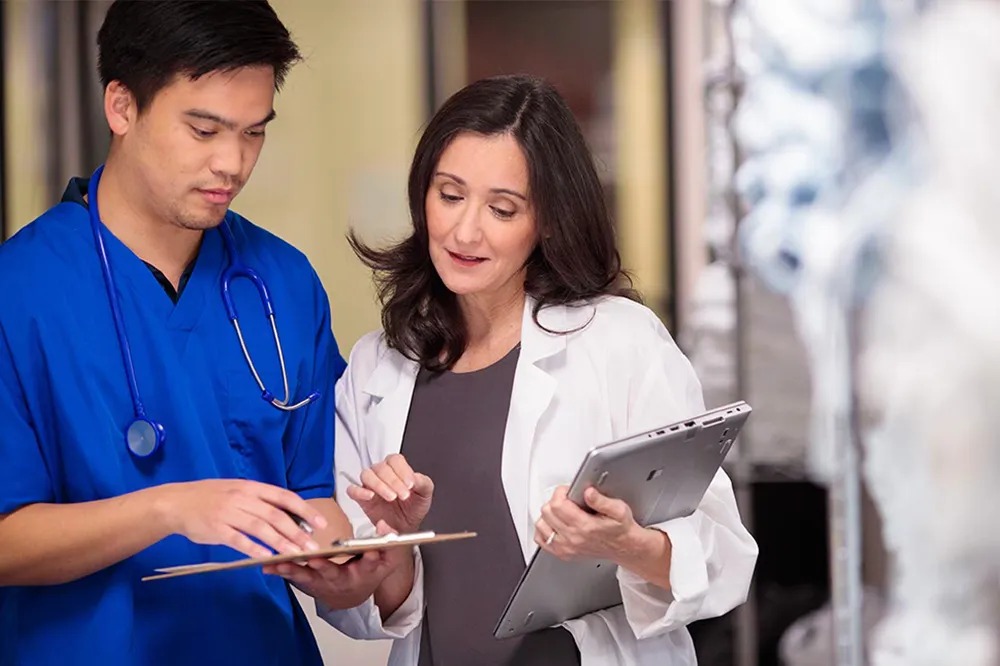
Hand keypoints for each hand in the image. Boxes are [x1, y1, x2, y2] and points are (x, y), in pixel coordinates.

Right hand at [154, 479, 325, 558]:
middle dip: (297, 532)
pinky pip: (239, 540)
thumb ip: (261, 502)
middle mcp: (243, 498)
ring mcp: (229, 513)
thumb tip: (290, 517)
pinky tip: (267, 558)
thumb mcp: (238, 491)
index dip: (304, 510)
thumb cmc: (212, 497)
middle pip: (275, 515)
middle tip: (313, 547)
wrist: (177, 502)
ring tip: (296, 555)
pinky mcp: (217, 529)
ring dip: (280, 543)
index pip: (284, 497)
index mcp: (251, 487)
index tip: (321, 524)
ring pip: (260, 528)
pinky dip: (254, 549)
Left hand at [263, 520, 405, 609]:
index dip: (369, 558)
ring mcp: (324, 584)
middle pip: (334, 574)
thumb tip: (385, 524)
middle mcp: (344, 580)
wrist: (353, 595)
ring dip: (294, 570)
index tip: (368, 551)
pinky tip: (268, 566)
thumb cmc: (370, 570)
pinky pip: (294, 578)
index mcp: (366, 572)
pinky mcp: (309, 584)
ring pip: (309, 578)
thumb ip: (390, 541)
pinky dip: (281, 572)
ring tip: (281, 562)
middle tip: (315, 559)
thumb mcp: (387, 558)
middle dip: (324, 567)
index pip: (370, 564)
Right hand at [346, 454, 432, 533]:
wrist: (406, 526)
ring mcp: (370, 486)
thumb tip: (414, 480)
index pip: (395, 460)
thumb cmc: (414, 507)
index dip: (402, 470)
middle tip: (403, 495)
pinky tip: (371, 496)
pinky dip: (359, 491)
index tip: (411, 484)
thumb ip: (423, 483)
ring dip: (379, 485)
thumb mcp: (425, 494)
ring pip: (367, 475)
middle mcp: (383, 475)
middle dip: (393, 481)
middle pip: (381, 467)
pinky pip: (353, 490)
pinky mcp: (361, 499)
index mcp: (398, 469)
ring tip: (391, 497)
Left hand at [533, 486, 650, 564]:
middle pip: (547, 513)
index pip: (558, 505)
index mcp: (585, 526)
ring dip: (548, 515)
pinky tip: (554, 525)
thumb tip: (588, 492)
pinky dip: (544, 530)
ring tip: (561, 511)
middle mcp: (573, 538)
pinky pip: (542, 540)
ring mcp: (566, 547)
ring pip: (541, 525)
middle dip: (555, 501)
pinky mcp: (563, 553)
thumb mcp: (618, 509)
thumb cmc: (620, 529)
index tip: (568, 491)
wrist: (624, 547)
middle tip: (566, 499)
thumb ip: (601, 500)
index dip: (560, 492)